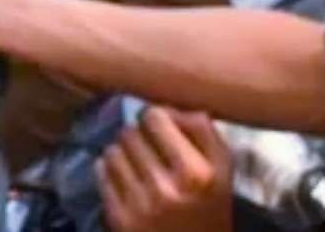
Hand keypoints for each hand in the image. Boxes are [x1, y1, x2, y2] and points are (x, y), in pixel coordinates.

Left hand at [98, 108, 233, 231]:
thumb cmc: (211, 206)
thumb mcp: (222, 169)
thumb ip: (202, 130)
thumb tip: (167, 106)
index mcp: (197, 174)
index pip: (155, 117)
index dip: (155, 118)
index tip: (159, 128)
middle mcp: (167, 189)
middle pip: (129, 132)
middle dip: (138, 136)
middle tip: (148, 148)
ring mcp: (139, 205)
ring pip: (112, 150)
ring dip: (123, 153)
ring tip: (137, 164)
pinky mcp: (119, 218)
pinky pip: (101, 172)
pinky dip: (110, 170)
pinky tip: (126, 179)